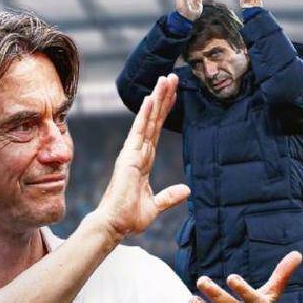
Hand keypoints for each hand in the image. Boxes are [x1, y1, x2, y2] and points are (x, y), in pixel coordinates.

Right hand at [95, 74, 189, 240]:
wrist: (115, 225)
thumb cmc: (129, 217)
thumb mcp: (156, 205)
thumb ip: (169, 196)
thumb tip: (186, 190)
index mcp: (143, 161)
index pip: (156, 130)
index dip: (165, 112)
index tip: (173, 95)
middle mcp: (137, 153)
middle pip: (153, 120)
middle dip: (163, 98)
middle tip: (173, 77)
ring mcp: (132, 153)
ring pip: (147, 120)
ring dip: (157, 99)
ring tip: (165, 79)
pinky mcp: (128, 157)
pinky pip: (139, 132)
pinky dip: (145, 114)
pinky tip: (151, 98)